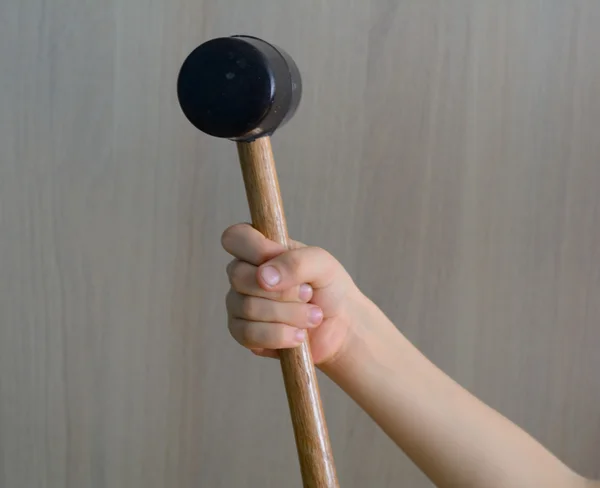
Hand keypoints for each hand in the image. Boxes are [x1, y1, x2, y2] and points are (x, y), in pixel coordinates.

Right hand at [221, 223, 360, 364]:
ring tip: (313, 316)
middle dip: (283, 290)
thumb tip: (264, 276)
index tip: (281, 259)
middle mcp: (244, 275)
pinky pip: (249, 334)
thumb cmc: (329, 289)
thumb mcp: (322, 265)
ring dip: (290, 314)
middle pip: (238, 275)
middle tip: (308, 293)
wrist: (342, 328)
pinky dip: (281, 335)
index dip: (255, 248)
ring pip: (248, 307)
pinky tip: (299, 335)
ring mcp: (239, 305)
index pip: (235, 237)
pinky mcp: (243, 334)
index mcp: (260, 250)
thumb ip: (296, 262)